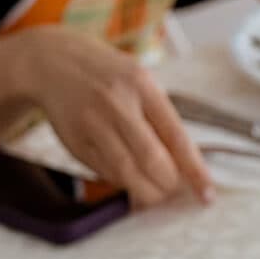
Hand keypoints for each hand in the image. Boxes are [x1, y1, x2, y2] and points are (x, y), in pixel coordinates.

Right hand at [17, 27, 213, 207]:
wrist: (51, 62)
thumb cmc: (109, 78)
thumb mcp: (140, 84)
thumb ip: (162, 122)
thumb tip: (186, 172)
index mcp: (142, 86)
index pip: (177, 138)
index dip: (195, 172)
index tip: (208, 196)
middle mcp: (117, 103)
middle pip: (153, 161)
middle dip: (168, 185)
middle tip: (173, 191)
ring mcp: (93, 124)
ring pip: (128, 173)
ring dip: (146, 192)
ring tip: (154, 193)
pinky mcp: (76, 142)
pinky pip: (107, 173)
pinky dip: (123, 182)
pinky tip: (127, 177)